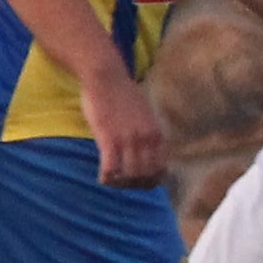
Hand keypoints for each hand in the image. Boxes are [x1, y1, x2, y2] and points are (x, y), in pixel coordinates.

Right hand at [81, 62, 170, 187]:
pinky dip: (107, 177)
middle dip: (135, 183)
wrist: (107, 77)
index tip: (140, 183)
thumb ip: (150, 132)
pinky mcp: (108, 139)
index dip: (151, 180)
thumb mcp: (146, 115)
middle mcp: (146, 139)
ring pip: (129, 174)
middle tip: (123, 184)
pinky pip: (110, 168)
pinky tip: (102, 177)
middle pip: (144, 174)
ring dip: (120, 182)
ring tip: (112, 181)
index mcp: (157, 133)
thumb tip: (152, 149)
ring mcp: (128, 140)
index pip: (160, 168)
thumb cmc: (123, 94)